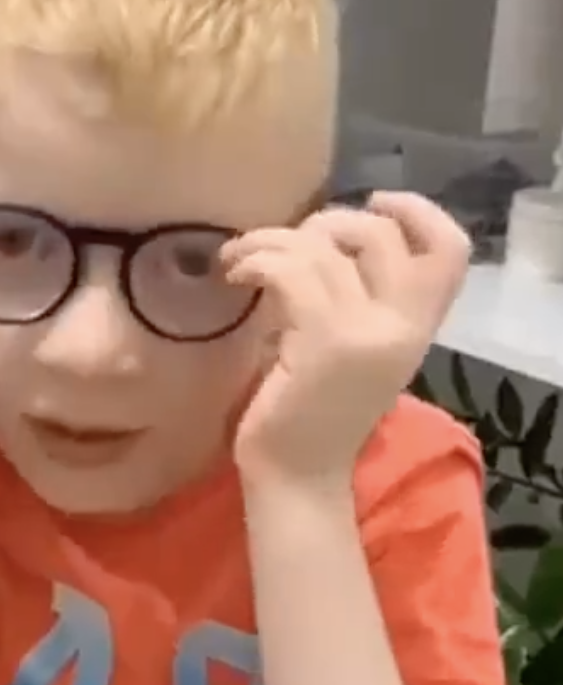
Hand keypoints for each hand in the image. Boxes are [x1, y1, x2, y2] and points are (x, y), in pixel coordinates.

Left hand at [226, 192, 469, 483]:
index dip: (417, 212)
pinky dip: (256, 260)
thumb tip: (322, 241)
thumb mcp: (353, 353)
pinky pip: (290, 271)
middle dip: (325, 221)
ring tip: (241, 260)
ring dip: (272, 240)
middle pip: (380, 233)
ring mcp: (364, 333)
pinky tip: (235, 276)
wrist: (298, 481)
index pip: (450, 252)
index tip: (372, 203)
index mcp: (417, 331)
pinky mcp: (320, 343)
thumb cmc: (314, 420)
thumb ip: (360, 302)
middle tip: (284, 246)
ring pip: (325, 246)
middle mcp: (402, 328)